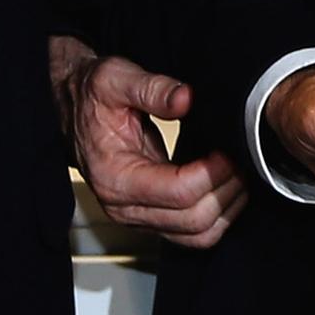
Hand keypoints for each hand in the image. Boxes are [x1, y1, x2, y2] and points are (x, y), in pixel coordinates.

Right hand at [57, 39, 239, 249]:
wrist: (73, 111)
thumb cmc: (91, 97)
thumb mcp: (114, 78)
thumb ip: (151, 88)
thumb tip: (187, 98)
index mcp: (115, 177)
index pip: (179, 192)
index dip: (213, 173)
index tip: (228, 149)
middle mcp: (124, 207)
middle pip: (193, 221)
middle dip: (226, 191)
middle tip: (241, 159)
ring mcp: (138, 217)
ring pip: (197, 236)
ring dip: (227, 208)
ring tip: (240, 173)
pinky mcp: (150, 217)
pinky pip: (193, 233)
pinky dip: (218, 215)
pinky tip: (227, 185)